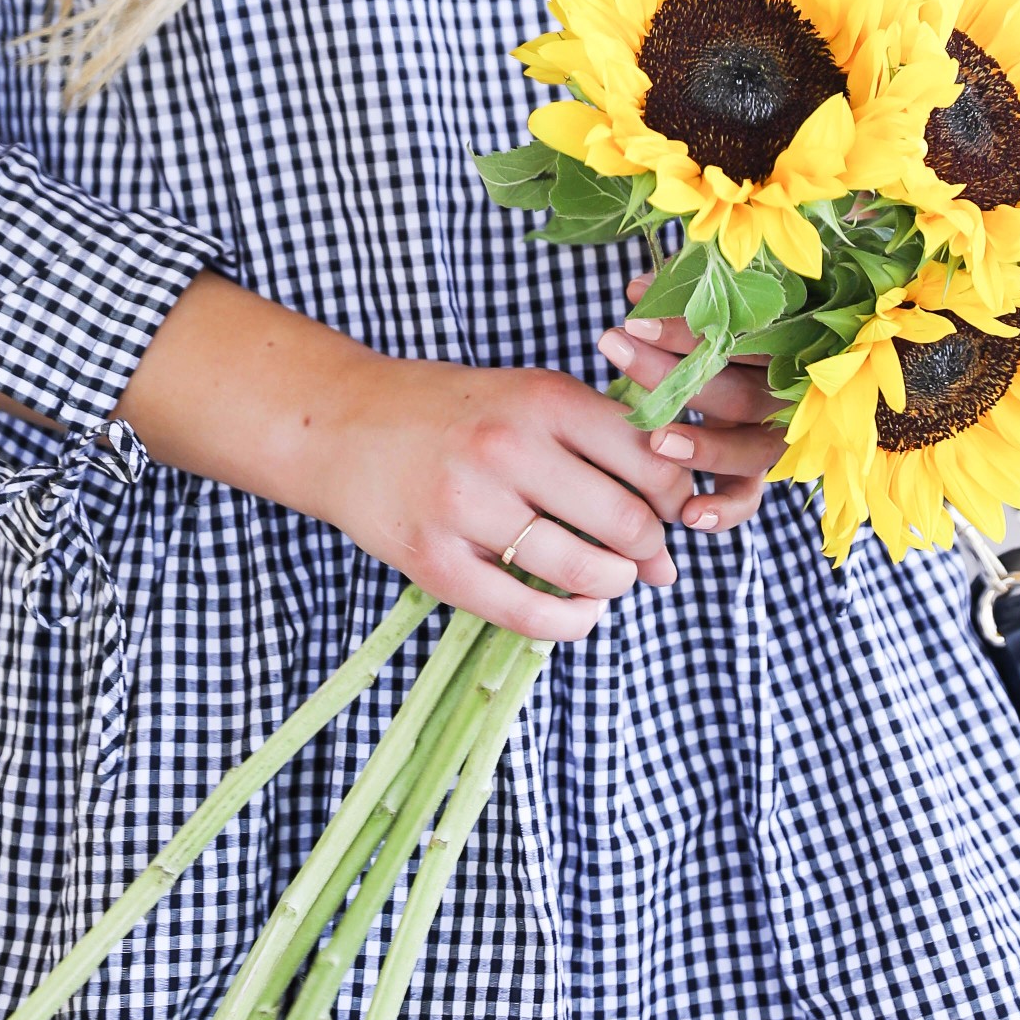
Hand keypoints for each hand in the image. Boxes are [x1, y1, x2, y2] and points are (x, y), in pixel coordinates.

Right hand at [302, 350, 698, 640]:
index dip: (676, 498)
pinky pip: (527, 613)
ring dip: (615, 585)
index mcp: (542, 399)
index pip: (650, 460)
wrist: (344, 426)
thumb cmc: (452, 413)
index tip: (670, 513)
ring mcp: (467, 507)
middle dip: (650, 550)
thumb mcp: (526, 396)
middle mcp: (508, 448)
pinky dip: (571, 623)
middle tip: (646, 558)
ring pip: (584, 571)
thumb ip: (599, 442)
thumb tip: (674, 522)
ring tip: (609, 580)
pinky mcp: (436, 561)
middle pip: (626, 521)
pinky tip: (580, 612)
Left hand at [597, 277, 789, 538]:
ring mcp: (774, 436)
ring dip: (703, 448)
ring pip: (749, 449)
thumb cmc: (717, 322)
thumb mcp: (706, 302)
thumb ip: (679, 293)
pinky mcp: (758, 473)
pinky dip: (723, 511)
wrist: (743, 366)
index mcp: (784, 343)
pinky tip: (688, 515)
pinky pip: (748, 497)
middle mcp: (785, 393)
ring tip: (656, 442)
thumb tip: (638, 289)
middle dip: (673, 375)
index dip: (686, 332)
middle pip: (738, 391)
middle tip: (617, 352)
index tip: (635, 323)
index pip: (740, 337)